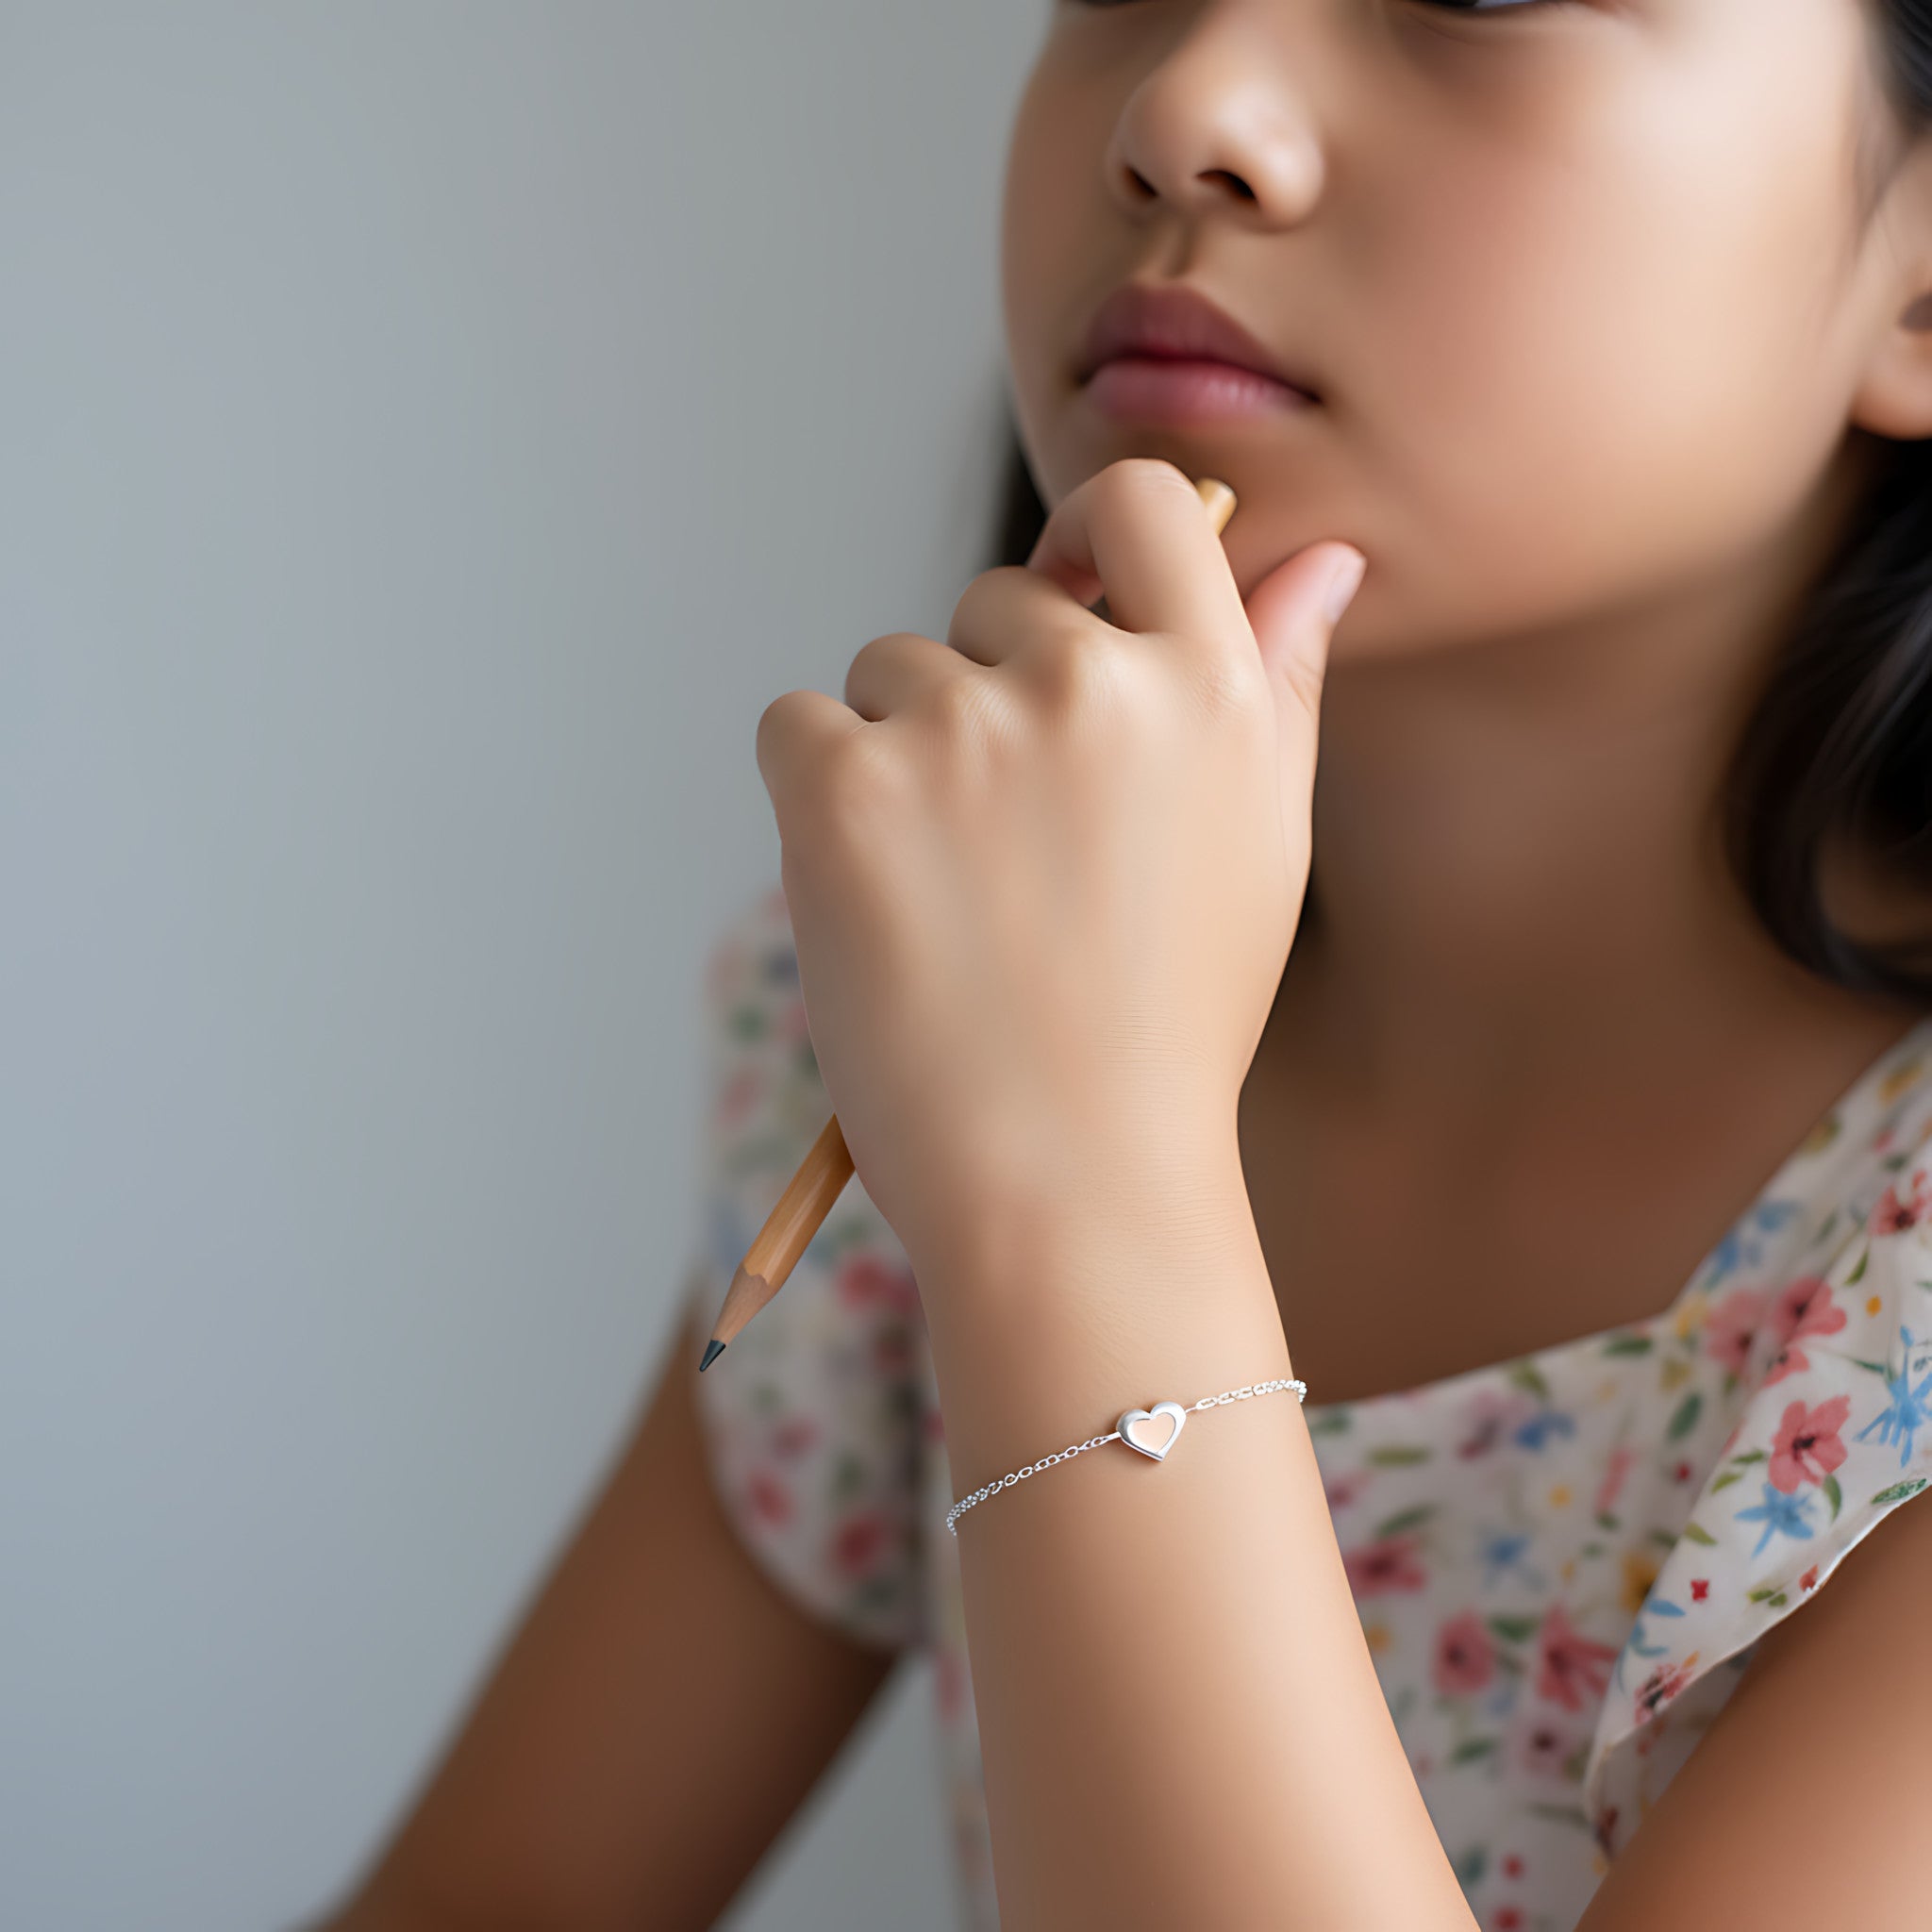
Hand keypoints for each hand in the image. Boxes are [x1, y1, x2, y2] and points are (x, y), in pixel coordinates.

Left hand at [754, 457, 1364, 1302]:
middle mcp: (1093, 683)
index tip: (1069, 590)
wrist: (1069, 1180)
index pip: (1144, 502)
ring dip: (902, 755)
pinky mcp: (844, 787)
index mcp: (1209, 688)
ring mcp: (962, 730)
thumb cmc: (1171, 1022)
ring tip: (955, 899)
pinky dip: (817, 797)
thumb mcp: (1262, 845)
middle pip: (994, 602)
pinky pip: (798, 726)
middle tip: (1017, 852)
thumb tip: (1322, 559)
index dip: (1094, 529)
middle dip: (989, 696)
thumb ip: (1279, 684)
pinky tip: (876, 896)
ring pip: (890, 671)